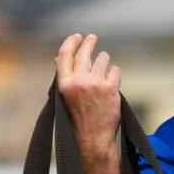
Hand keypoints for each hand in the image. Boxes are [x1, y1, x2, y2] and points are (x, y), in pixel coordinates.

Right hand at [55, 33, 120, 153]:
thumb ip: (64, 77)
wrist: (93, 137)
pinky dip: (114, 74)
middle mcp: (79, 81)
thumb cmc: (78, 118)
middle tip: (92, 38)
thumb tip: (58, 59)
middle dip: (89, 42)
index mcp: (64, 83)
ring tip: (104, 68)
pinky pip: (115, 71)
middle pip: (85, 53)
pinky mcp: (110, 88)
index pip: (65, 55)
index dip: (71, 42)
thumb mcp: (64, 97)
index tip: (77, 36)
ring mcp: (95, 84)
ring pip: (103, 60)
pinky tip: (112, 82)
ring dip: (104, 61)